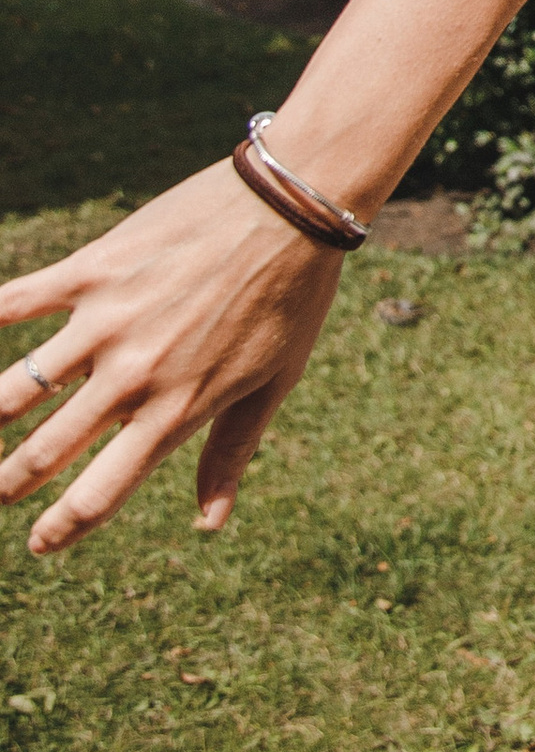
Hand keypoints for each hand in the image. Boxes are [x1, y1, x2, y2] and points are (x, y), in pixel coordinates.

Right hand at [0, 161, 344, 553]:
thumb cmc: (291, 298)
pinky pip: (15, 303)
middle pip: (44, 451)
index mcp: (176, 411)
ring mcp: (106, 322)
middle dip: (9, 482)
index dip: (61, 529)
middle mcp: (132, 376)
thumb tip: (209, 524)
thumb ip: (230, 453)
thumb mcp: (272, 384)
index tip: (39, 546)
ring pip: (14, 391)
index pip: (100, 493)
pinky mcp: (92, 270)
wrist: (291, 205)